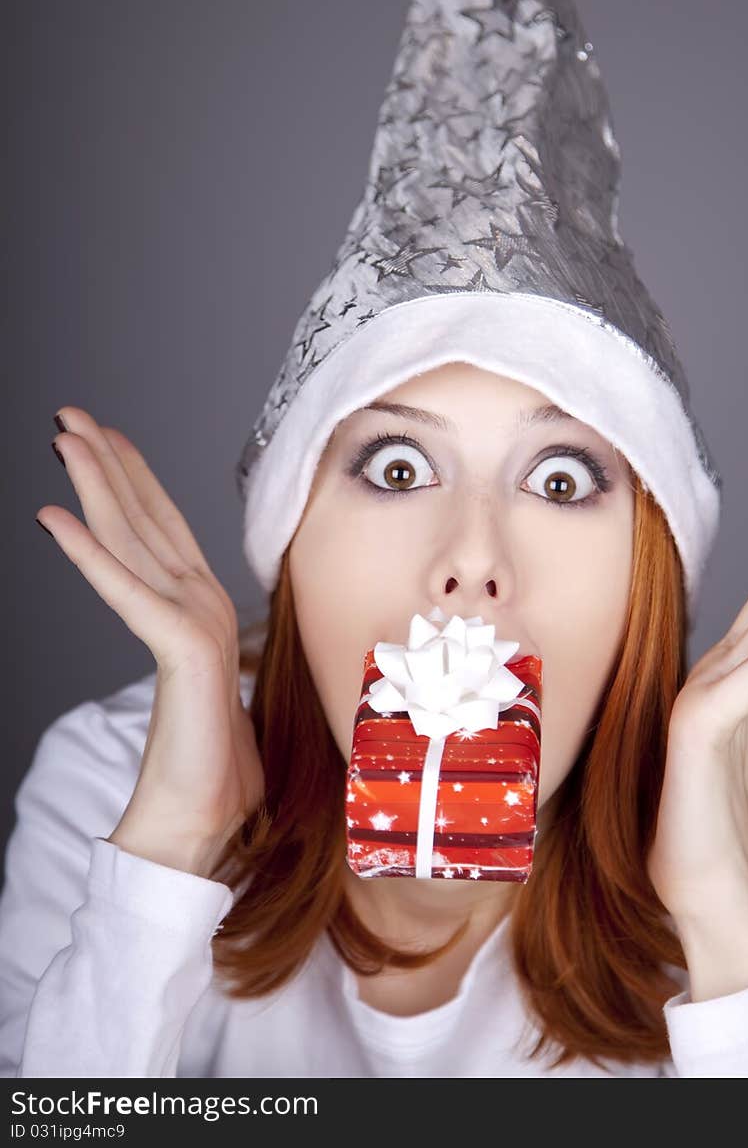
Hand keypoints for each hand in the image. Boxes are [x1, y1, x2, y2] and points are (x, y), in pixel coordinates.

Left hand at [37, 406, 264, 875]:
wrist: (203, 821)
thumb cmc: (205, 768)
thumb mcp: (197, 689)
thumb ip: (195, 650)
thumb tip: (190, 639)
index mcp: (204, 610)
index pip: (164, 530)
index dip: (134, 479)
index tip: (108, 439)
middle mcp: (202, 603)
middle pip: (146, 519)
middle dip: (108, 462)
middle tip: (72, 414)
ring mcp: (195, 621)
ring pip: (135, 539)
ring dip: (97, 483)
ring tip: (65, 438)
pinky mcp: (183, 648)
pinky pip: (125, 592)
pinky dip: (88, 555)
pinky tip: (54, 519)